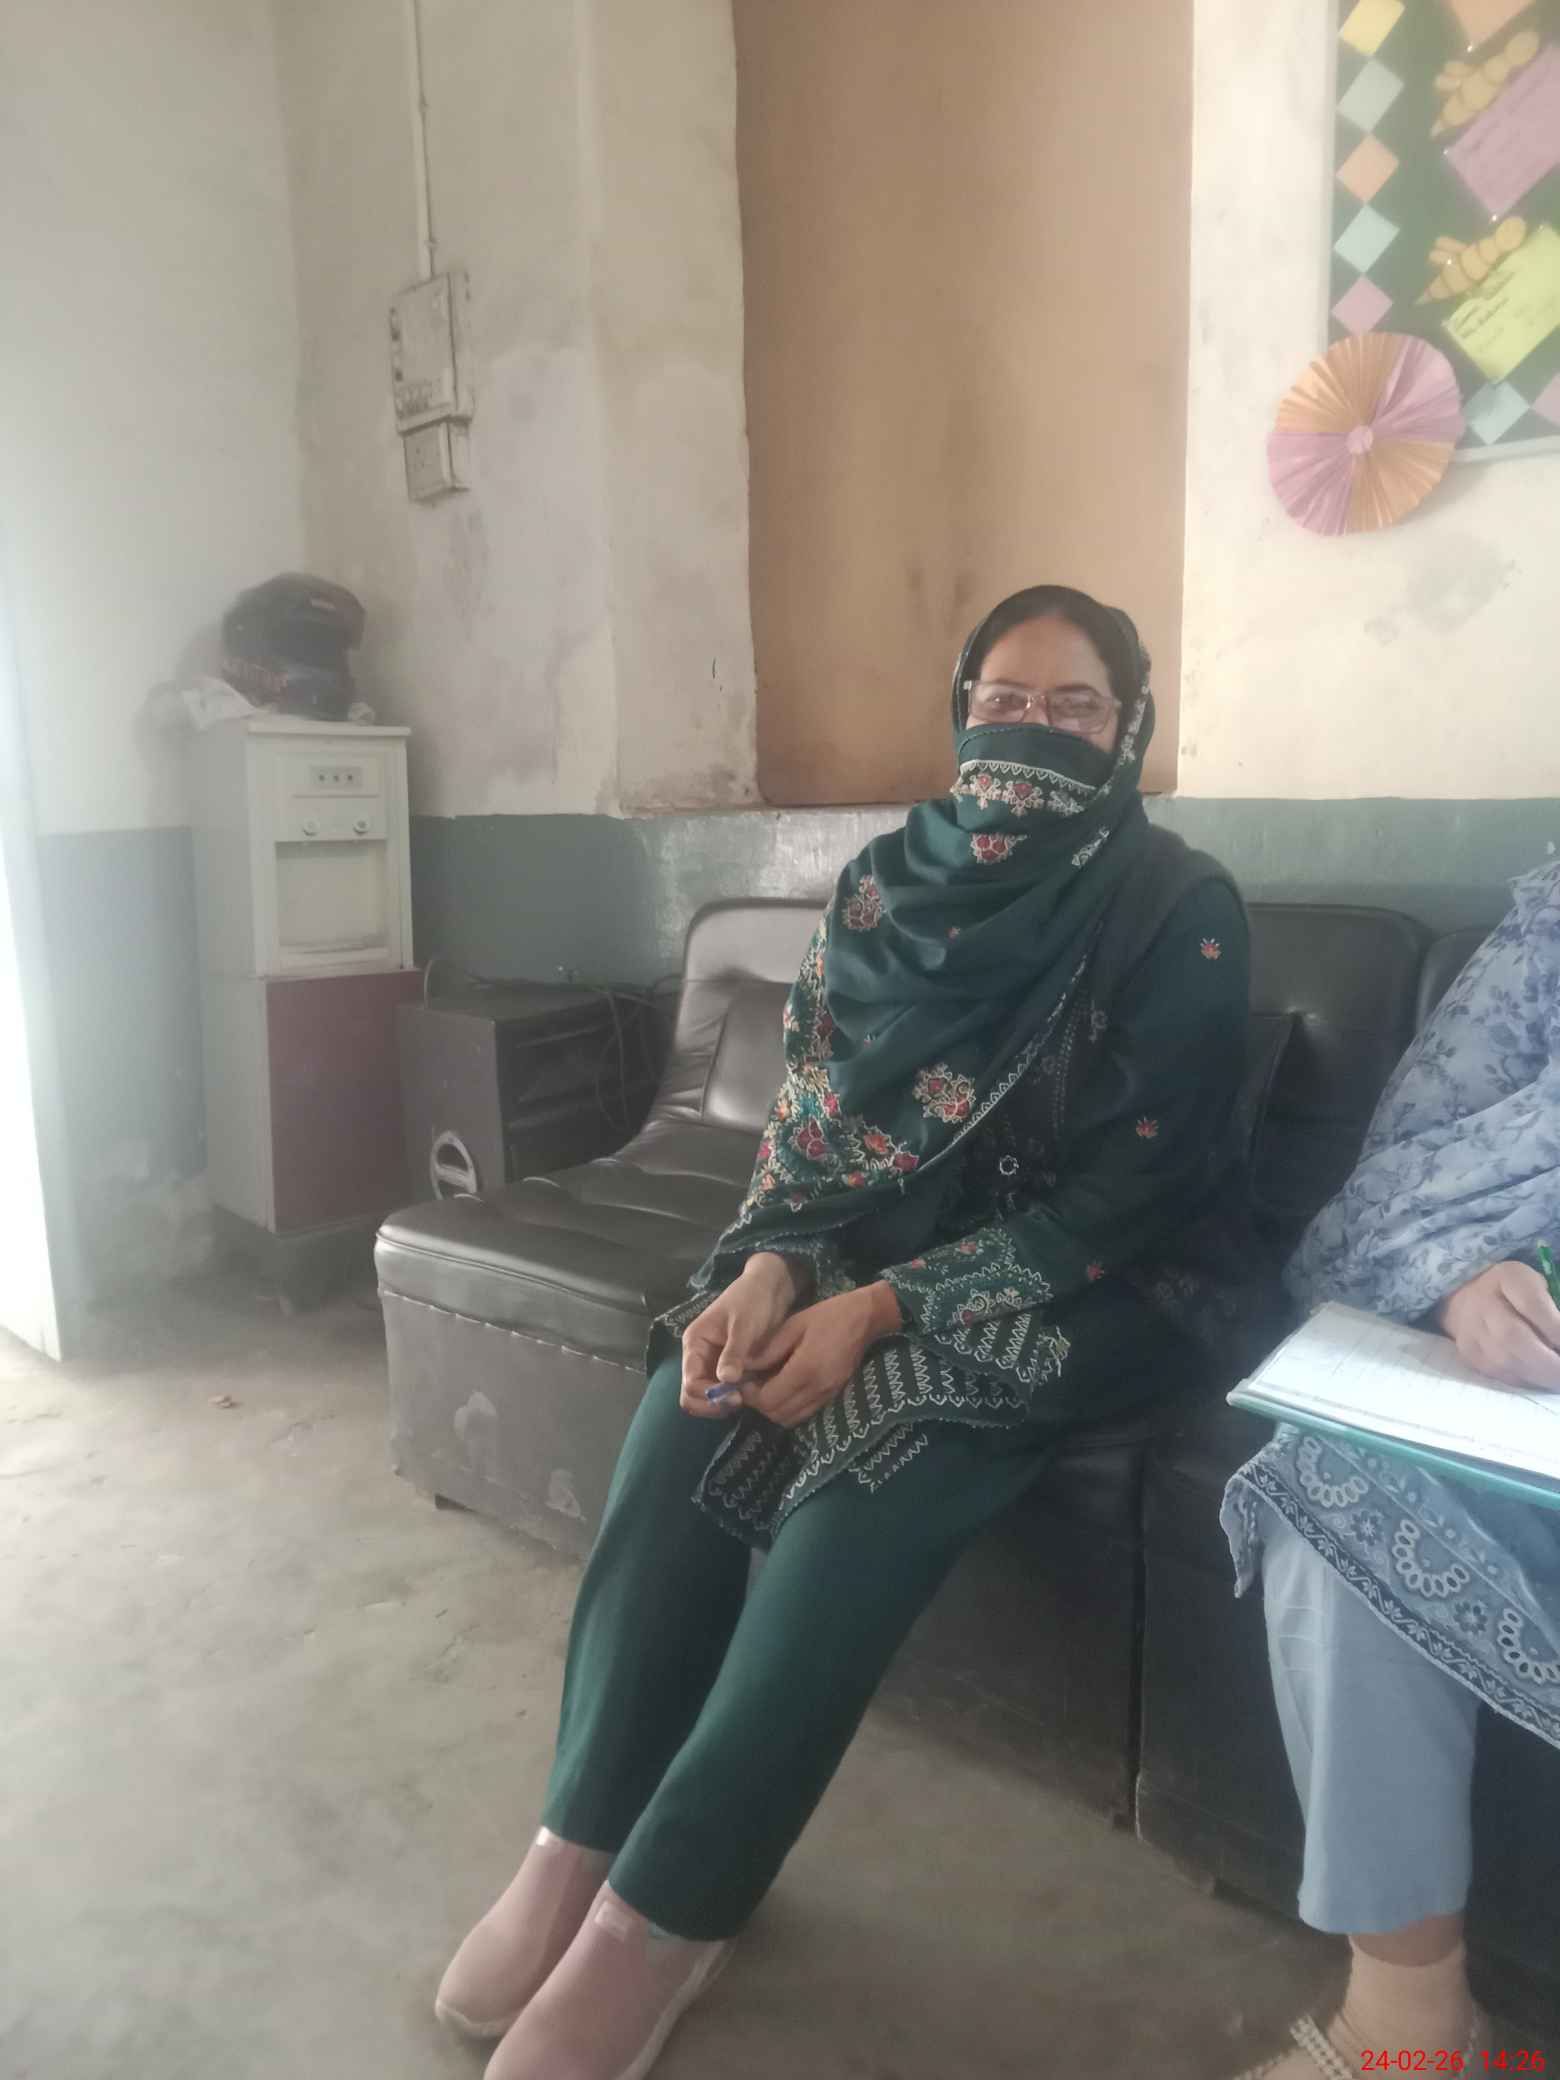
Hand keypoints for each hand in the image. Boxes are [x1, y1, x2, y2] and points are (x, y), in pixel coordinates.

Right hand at [679, 1253, 808, 1417]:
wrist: (768, 1290)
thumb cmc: (751, 1301)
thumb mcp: (743, 1325)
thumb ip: (733, 1352)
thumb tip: (726, 1381)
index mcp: (694, 1345)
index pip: (690, 1383)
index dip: (709, 1396)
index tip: (735, 1397)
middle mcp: (698, 1358)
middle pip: (692, 1396)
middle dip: (712, 1404)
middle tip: (740, 1402)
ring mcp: (712, 1365)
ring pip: (706, 1398)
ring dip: (722, 1404)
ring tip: (746, 1398)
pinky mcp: (727, 1370)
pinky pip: (722, 1393)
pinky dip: (732, 1398)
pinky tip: (750, 1394)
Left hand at [740, 1282, 902, 1430]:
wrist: (865, 1319)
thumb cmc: (827, 1316)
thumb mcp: (793, 1325)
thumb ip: (768, 1350)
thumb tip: (745, 1367)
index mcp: (805, 1370)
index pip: (768, 1400)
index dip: (751, 1395)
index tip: (745, 1380)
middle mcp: (816, 1389)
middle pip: (777, 1415)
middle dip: (760, 1404)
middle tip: (754, 1384)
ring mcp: (827, 1395)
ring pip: (791, 1419)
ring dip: (774, 1409)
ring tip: (768, 1387)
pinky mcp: (833, 1396)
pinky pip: (804, 1413)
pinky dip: (790, 1408)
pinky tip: (786, 1388)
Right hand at [1437, 1261, 1559, 1390]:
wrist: (1466, 1297)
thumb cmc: (1514, 1291)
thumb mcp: (1537, 1285)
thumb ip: (1552, 1307)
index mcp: (1507, 1278)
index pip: (1531, 1303)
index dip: (1555, 1329)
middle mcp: (1482, 1302)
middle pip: (1512, 1337)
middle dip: (1548, 1362)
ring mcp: (1470, 1330)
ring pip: (1504, 1361)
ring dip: (1538, 1376)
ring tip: (1556, 1379)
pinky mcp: (1468, 1354)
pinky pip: (1498, 1374)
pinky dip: (1524, 1380)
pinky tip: (1538, 1378)